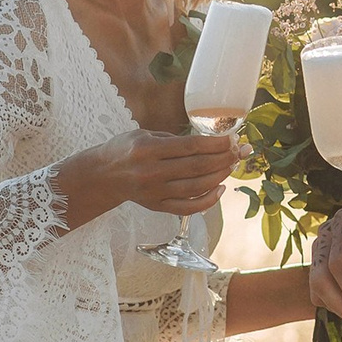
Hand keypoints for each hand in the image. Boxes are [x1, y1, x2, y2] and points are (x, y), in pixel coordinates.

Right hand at [62, 130, 246, 220]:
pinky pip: (188, 207)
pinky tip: (220, 189)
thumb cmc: (125, 149)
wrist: (102, 176)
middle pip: (198, 167)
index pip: (191, 146)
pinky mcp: (157, 206)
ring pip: (196, 186)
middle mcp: (152, 172)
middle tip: (239, 151)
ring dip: (220, 176)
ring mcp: (155, 192)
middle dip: (223, 158)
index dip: (216, 143)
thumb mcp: (144, 134)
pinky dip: (208, 200)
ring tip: (232, 165)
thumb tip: (208, 141)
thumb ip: (174, 139)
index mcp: (148, 149)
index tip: (232, 138)